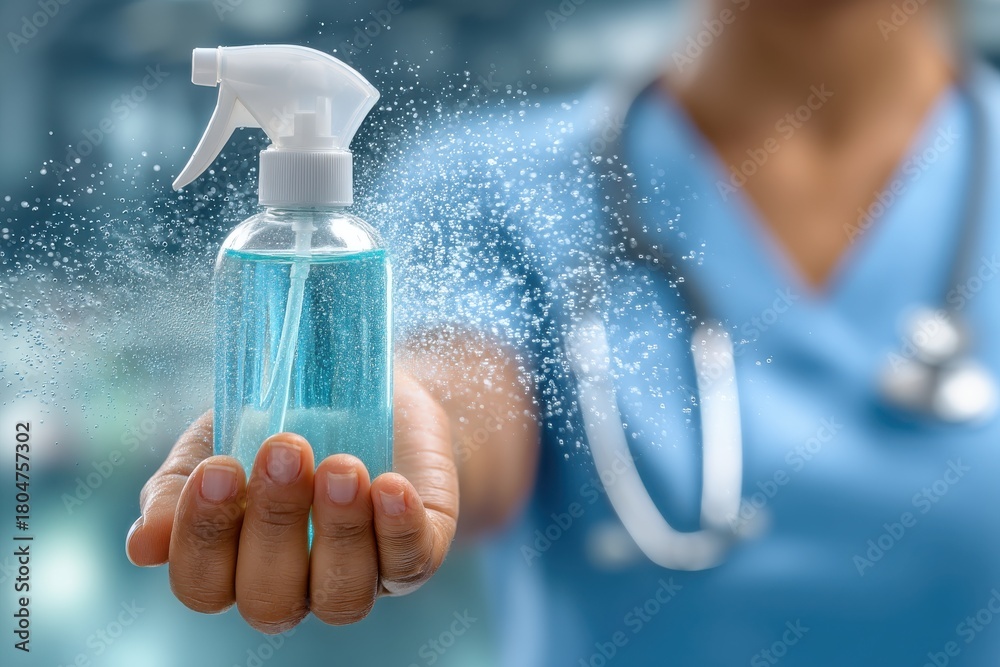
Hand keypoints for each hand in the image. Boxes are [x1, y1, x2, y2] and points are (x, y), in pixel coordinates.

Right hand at [125, 373, 458, 632]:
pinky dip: (399, 528)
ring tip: (342, 466)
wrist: (366, 386)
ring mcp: (360, 575)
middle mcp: (295, 585)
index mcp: (235, 563)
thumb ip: (180, 486)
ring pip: (341, 597)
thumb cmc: (281, 418)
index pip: (203, 586)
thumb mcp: (220, 437)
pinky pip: (409, 562)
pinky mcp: (417, 552)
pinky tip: (391, 485)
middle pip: (269, 600)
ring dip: (339, 533)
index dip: (204, 538)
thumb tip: (143, 546)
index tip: (219, 468)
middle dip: (275, 526)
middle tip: (286, 450)